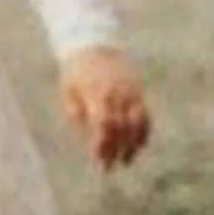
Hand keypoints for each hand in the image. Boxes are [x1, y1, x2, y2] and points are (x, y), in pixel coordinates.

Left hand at [60, 46, 150, 168]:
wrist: (93, 46)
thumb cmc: (75, 73)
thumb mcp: (68, 92)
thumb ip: (77, 115)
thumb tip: (87, 138)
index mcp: (97, 95)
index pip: (103, 127)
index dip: (103, 146)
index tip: (99, 162)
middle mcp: (117, 95)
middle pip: (121, 128)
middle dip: (116, 150)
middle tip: (110, 168)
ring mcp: (131, 93)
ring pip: (138, 123)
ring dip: (133, 145)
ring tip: (127, 160)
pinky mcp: (138, 91)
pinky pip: (145, 115)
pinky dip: (144, 132)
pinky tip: (139, 145)